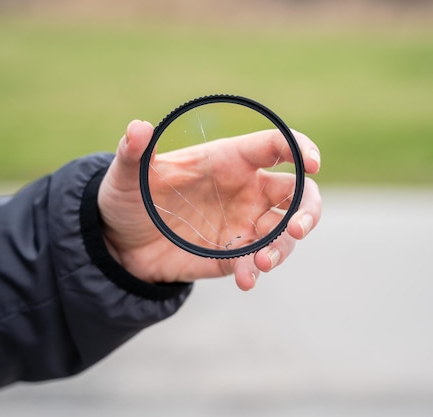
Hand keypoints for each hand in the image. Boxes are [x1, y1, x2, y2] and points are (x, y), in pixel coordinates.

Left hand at [97, 120, 321, 290]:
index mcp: (230, 160)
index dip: (301, 149)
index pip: (276, 147)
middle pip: (298, 193)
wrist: (120, 245)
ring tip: (264, 262)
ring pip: (285, 233)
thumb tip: (138, 128)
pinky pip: (257, 261)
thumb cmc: (129, 198)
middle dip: (309, 208)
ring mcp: (243, 225)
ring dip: (285, 247)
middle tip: (298, 226)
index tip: (313, 162)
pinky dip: (256, 271)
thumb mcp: (126, 175)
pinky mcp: (233, 256)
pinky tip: (246, 279)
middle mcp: (246, 191)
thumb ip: (134, 152)